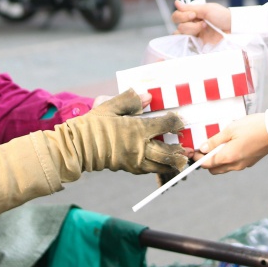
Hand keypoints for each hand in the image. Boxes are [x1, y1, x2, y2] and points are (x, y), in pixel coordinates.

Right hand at [67, 89, 187, 175]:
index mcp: (137, 129)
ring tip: (181, 159)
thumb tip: (148, 96)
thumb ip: (130, 100)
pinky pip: (150, 170)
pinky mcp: (130, 168)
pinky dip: (160, 168)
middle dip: (181, 150)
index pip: (165, 125)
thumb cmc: (94, 124)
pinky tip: (164, 164)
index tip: (181, 121)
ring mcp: (135, 160)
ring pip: (161, 165)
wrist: (78, 147)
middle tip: (188, 146)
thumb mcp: (110, 106)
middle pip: (168, 151)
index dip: (176, 122)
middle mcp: (139, 147)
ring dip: (174, 162)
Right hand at [172, 0, 230, 43]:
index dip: (182, 15)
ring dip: (192, 30)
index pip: (177, 16)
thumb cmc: (221, 16)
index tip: (193, 15)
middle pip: (178, 25)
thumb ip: (190, 8)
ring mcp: (194, 34)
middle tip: (202, 22)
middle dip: (189, 24)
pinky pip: (186, 44)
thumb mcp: (206, 9)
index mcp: (192, 15)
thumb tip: (176, 2)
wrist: (232, 27)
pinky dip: (189, 40)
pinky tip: (198, 37)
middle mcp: (191, 24)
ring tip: (204, 28)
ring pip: (181, 34)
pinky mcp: (198, 44)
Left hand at [193, 114, 267, 173]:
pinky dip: (228, 158)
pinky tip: (231, 145)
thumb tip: (203, 148)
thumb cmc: (253, 127)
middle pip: (214, 169)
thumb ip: (215, 141)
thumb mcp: (230, 129)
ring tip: (219, 144)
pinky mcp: (250, 162)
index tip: (193, 150)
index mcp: (228, 157)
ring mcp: (243, 165)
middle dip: (206, 161)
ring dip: (217, 160)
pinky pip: (234, 164)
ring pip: (224, 168)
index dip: (197, 158)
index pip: (206, 164)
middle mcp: (235, 165)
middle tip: (205, 147)